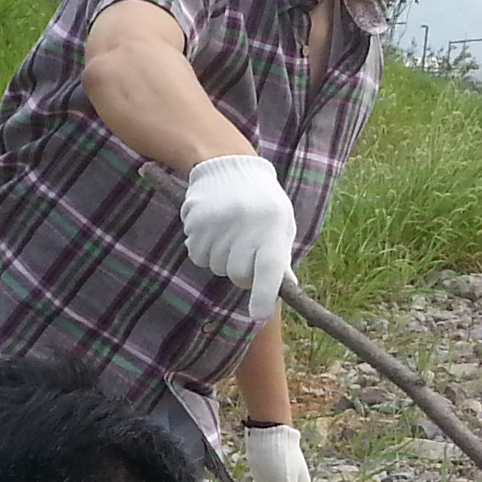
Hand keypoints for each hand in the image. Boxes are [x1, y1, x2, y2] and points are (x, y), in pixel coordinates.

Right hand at [181, 154, 296, 320]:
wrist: (229, 166)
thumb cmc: (262, 201)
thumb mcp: (280, 223)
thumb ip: (280, 256)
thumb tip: (286, 289)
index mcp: (272, 226)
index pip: (269, 268)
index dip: (264, 295)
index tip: (258, 315)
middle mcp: (244, 226)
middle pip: (238, 275)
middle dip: (241, 271)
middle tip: (246, 248)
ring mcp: (218, 226)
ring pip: (216, 267)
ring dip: (222, 258)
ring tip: (230, 231)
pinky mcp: (195, 224)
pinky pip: (198, 256)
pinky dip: (205, 250)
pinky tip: (213, 229)